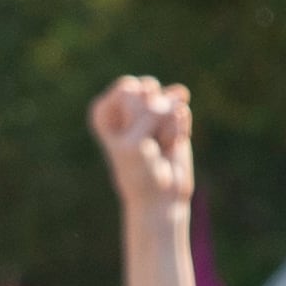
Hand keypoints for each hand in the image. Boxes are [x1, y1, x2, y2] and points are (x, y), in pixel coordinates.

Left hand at [88, 76, 194, 217]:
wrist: (159, 196)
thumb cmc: (138, 171)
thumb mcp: (135, 141)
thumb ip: (151, 110)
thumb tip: (181, 92)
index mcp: (103, 110)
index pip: (128, 89)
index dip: (135, 115)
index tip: (128, 138)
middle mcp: (123, 106)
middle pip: (148, 89)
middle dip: (152, 117)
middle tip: (145, 142)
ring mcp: (150, 108)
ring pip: (167, 100)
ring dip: (166, 126)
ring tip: (157, 146)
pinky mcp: (172, 116)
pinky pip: (182, 111)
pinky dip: (179, 131)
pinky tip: (170, 146)